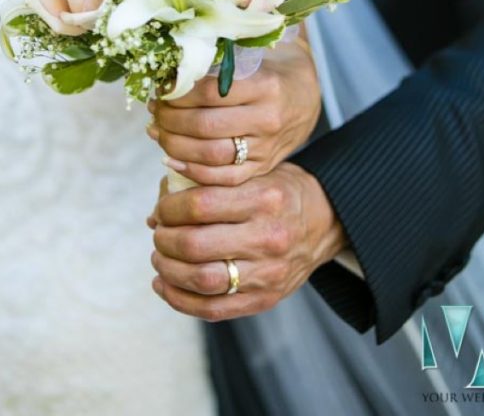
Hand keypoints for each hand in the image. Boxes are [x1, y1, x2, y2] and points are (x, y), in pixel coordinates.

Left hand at [146, 36, 320, 185]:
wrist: (308, 97)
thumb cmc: (273, 67)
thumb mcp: (255, 51)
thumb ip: (221, 51)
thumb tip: (174, 54)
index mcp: (266, 86)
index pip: (208, 92)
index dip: (177, 92)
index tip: (161, 88)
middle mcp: (267, 118)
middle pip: (204, 126)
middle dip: (169, 119)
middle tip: (155, 110)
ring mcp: (266, 147)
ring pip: (210, 155)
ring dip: (173, 145)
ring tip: (157, 131)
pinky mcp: (262, 167)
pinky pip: (222, 178)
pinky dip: (191, 171)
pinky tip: (171, 159)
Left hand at [148, 162, 346, 318]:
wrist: (327, 221)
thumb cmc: (281, 192)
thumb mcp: (254, 173)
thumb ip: (210, 185)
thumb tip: (157, 209)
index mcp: (265, 198)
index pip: (200, 205)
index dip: (169, 208)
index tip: (162, 208)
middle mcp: (269, 237)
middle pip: (195, 246)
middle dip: (164, 240)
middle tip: (159, 232)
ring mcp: (268, 273)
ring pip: (201, 281)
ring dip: (168, 270)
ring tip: (160, 257)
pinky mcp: (265, 299)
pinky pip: (213, 309)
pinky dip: (180, 300)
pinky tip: (165, 284)